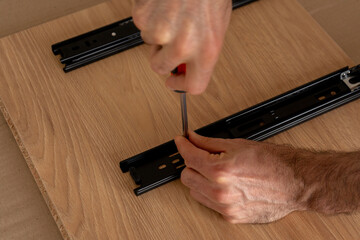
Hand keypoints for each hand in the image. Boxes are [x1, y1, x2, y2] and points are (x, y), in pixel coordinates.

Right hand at [132, 0, 231, 93]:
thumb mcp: (217, 26)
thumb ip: (201, 52)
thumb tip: (187, 66)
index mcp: (207, 51)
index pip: (192, 86)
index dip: (180, 85)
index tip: (174, 81)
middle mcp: (183, 45)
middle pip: (160, 68)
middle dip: (162, 57)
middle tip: (168, 41)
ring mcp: (161, 32)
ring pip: (149, 44)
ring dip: (158, 33)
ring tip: (172, 12)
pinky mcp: (143, 17)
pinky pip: (142, 25)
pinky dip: (149, 17)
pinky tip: (163, 6)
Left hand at [174, 131, 307, 222]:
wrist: (296, 182)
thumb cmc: (273, 163)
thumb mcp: (238, 144)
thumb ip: (209, 142)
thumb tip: (193, 138)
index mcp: (221, 170)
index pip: (189, 156)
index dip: (182, 145)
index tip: (181, 141)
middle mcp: (220, 191)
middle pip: (186, 176)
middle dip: (191, 164)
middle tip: (200, 155)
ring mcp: (225, 206)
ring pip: (194, 192)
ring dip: (199, 179)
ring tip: (214, 171)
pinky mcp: (231, 217)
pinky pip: (208, 204)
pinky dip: (209, 193)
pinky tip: (221, 184)